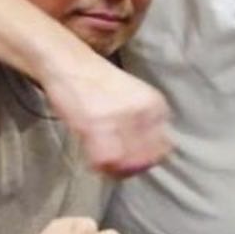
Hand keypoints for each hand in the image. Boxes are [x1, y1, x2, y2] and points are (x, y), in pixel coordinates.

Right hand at [42, 53, 172, 177]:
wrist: (70, 63)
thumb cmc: (99, 83)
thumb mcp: (135, 98)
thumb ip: (146, 123)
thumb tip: (152, 155)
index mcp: (156, 105)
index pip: (164, 146)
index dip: (149, 159)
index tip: (136, 160)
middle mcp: (143, 112)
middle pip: (147, 158)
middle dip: (134, 167)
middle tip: (120, 168)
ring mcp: (120, 119)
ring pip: (127, 163)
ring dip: (118, 170)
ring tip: (109, 166)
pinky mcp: (96, 125)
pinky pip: (105, 161)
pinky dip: (101, 166)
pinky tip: (97, 161)